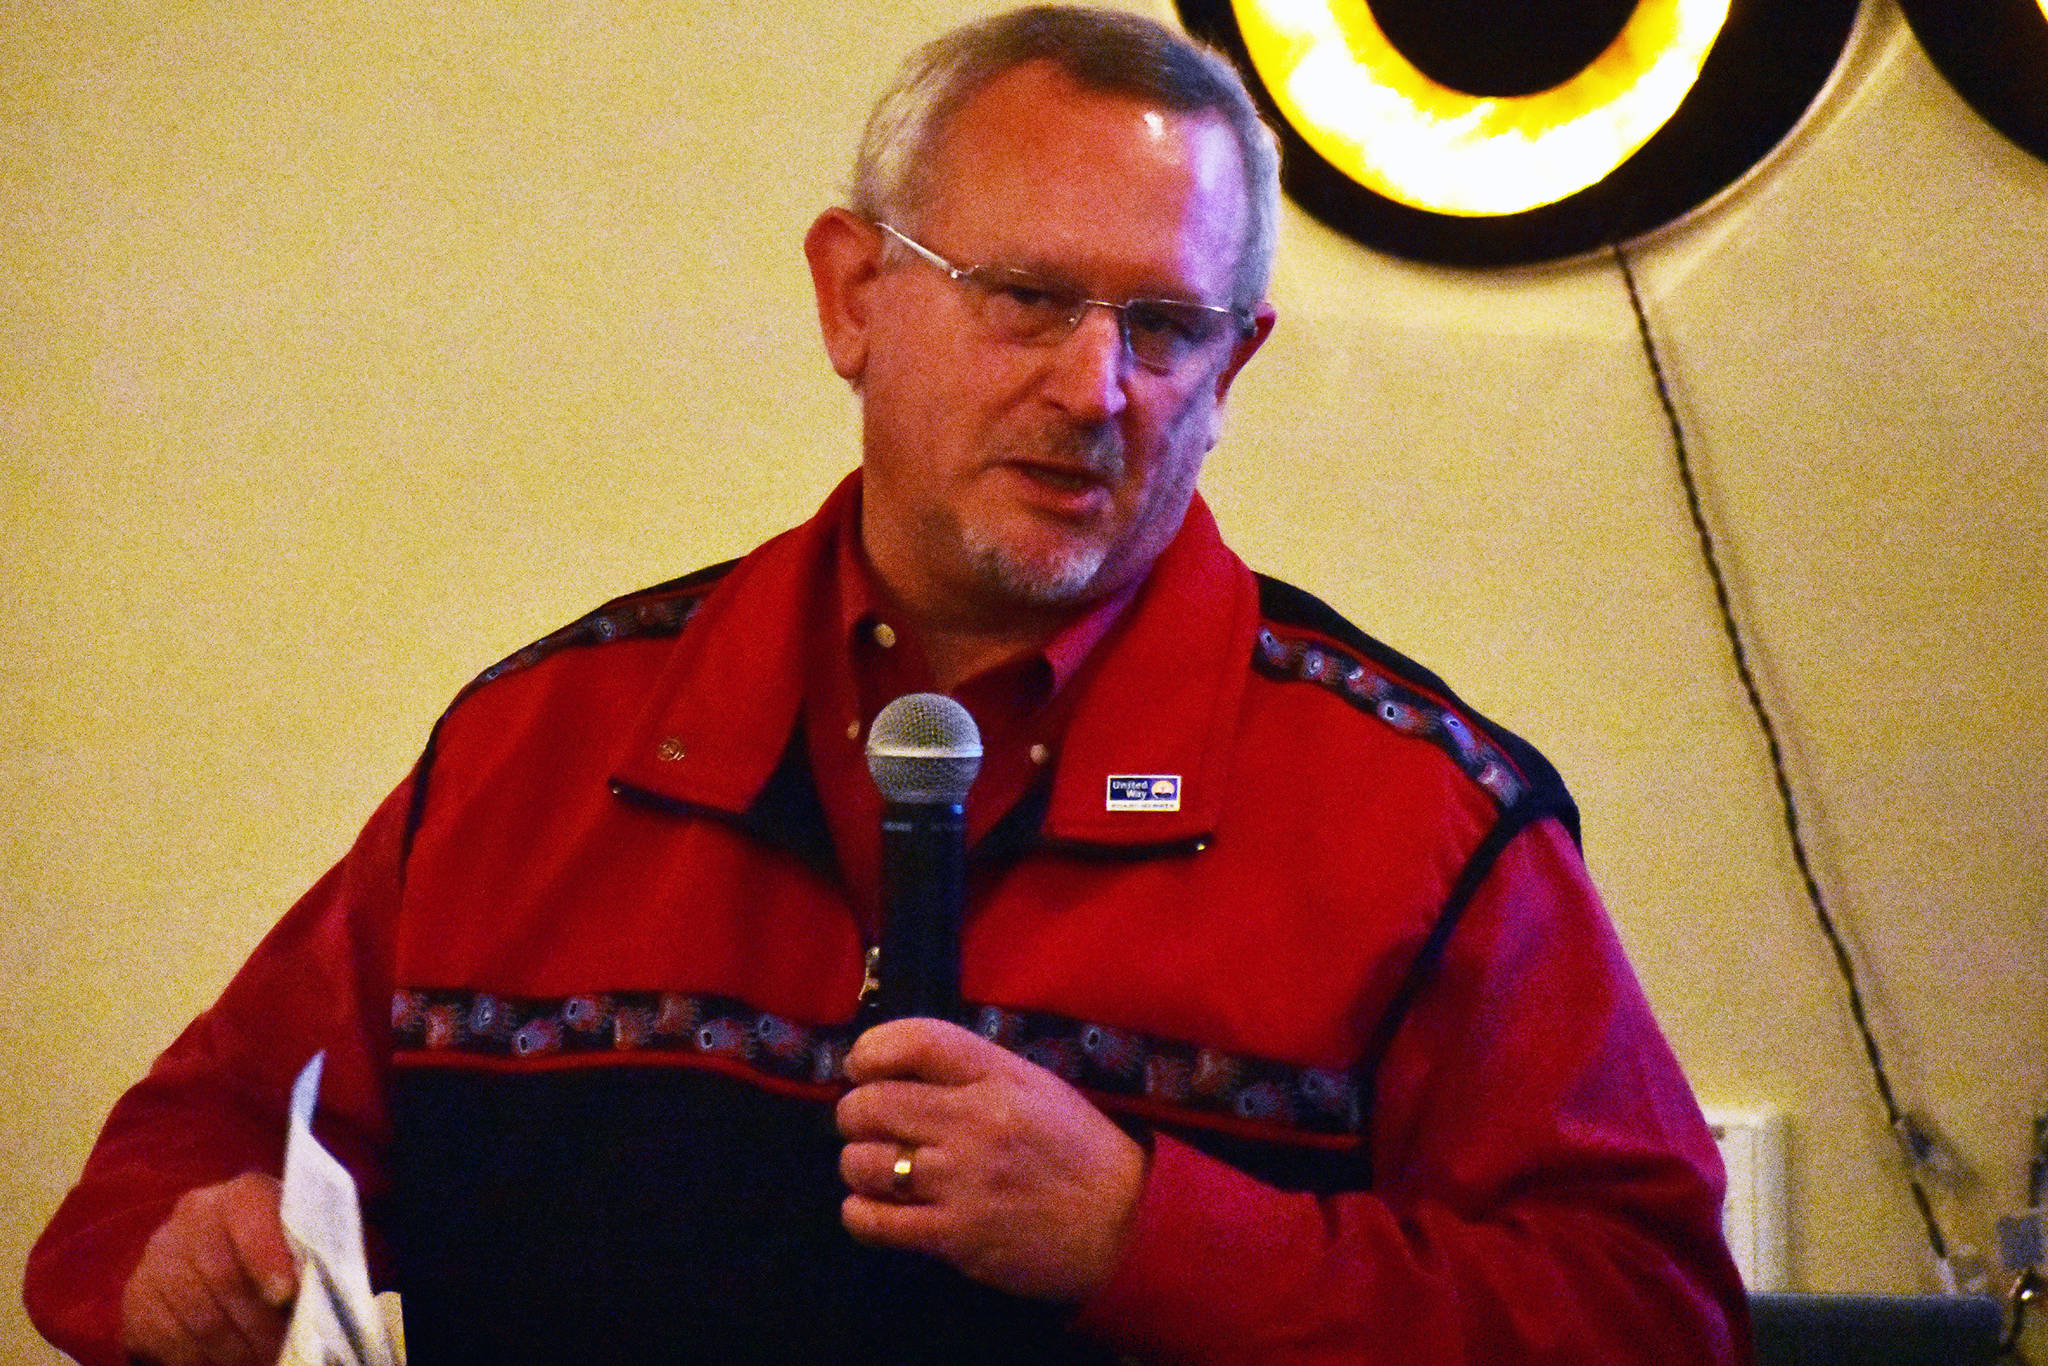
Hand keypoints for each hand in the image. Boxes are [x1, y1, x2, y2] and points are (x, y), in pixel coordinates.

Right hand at [120, 1171, 295, 1365]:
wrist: (235, 1263)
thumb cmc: (287, 1256)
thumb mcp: (307, 1247)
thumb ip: (313, 1260)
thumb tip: (318, 1293)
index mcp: (245, 1194)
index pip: (249, 1209)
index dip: (266, 1253)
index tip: (286, 1294)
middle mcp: (194, 1216)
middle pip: (221, 1275)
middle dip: (258, 1325)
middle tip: (282, 1351)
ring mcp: (159, 1256)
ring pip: (194, 1314)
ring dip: (232, 1351)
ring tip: (262, 1362)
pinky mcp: (137, 1298)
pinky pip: (163, 1338)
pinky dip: (198, 1360)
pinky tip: (226, 1365)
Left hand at [835, 1017, 1146, 1301]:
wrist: (1128, 1224)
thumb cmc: (1080, 1149)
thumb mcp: (1037, 1086)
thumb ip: (974, 1070)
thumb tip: (900, 1066)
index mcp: (1000, 1077)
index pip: (916, 1041)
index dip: (871, 1049)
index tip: (861, 1065)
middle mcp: (975, 1123)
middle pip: (871, 1104)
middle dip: (854, 1113)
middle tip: (866, 1123)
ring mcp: (962, 1182)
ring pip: (863, 1163)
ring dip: (858, 1163)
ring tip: (876, 1168)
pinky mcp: (956, 1237)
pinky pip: (873, 1221)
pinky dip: (859, 1212)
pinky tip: (872, 1207)